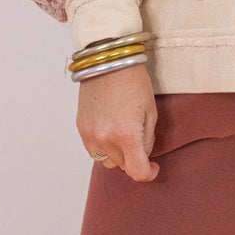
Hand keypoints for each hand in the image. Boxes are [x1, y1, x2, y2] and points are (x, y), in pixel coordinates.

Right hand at [76, 62, 159, 180]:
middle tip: (139, 137)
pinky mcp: (81, 127)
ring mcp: (90, 134)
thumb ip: (147, 139)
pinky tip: (110, 128)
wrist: (107, 60)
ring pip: (107, 160)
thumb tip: (143, 154)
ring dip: (117, 153)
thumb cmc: (133, 81)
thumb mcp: (151, 111)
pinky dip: (103, 145)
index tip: (153, 167)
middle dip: (134, 157)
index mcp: (127, 135)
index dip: (149, 173)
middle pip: (122, 166)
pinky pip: (93, 149)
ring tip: (123, 132)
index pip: (137, 172)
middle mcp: (105, 139)